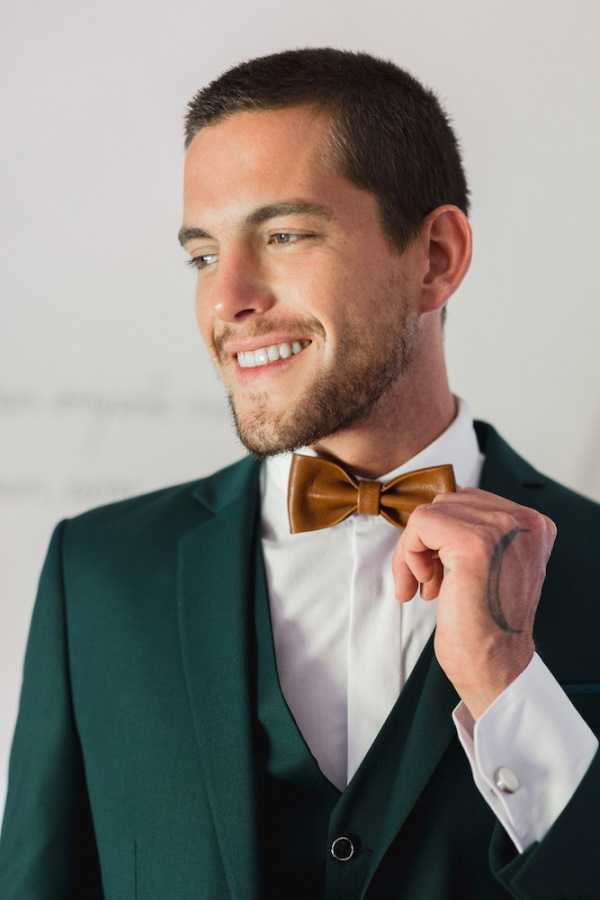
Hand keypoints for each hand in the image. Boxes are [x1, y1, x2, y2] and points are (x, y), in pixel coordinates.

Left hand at [391, 487, 557, 718]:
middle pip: (448, 503)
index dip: (444, 535)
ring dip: (415, 552)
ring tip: (426, 588)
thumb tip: (434, 512)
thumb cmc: (486, 624)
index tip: (439, 571)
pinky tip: (425, 588)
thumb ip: (477, 531)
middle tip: (428, 583)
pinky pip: (419, 525)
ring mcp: (501, 529)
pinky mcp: (473, 543)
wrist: (494, 668)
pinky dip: (409, 556)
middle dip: (427, 543)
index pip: (469, 501)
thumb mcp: (494, 564)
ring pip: (430, 513)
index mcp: (534, 524)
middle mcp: (524, 520)